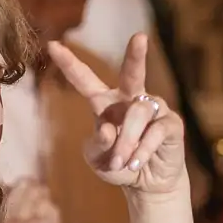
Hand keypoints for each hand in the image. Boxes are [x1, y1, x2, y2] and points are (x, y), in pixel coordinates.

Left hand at [50, 35, 185, 195]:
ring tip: (121, 163)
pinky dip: (141, 151)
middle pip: (132, 73)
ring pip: (138, 113)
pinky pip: (155, 132)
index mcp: (105, 103)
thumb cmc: (118, 166)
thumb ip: (97, 145)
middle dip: (136, 55)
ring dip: (127, 141)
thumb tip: (108, 129)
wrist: (148, 185)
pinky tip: (134, 165)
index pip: (85, 80)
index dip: (69, 64)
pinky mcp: (171, 124)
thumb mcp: (98, 160)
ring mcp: (153, 109)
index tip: (52, 46)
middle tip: (140, 37)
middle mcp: (131, 99)